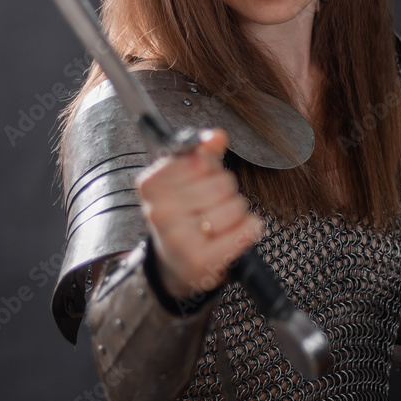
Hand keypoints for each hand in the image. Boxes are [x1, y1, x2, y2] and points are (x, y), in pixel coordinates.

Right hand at [135, 128, 264, 300]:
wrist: (176, 263)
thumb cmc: (183, 216)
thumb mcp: (185, 180)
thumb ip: (202, 153)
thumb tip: (216, 136)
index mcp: (151, 184)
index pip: (202, 159)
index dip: (209, 168)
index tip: (198, 183)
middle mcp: (159, 211)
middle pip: (222, 182)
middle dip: (226, 191)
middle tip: (211, 207)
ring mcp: (178, 238)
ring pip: (236, 205)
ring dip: (237, 212)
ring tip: (219, 223)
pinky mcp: (201, 260)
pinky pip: (246, 229)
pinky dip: (249, 229)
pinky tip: (235, 234)